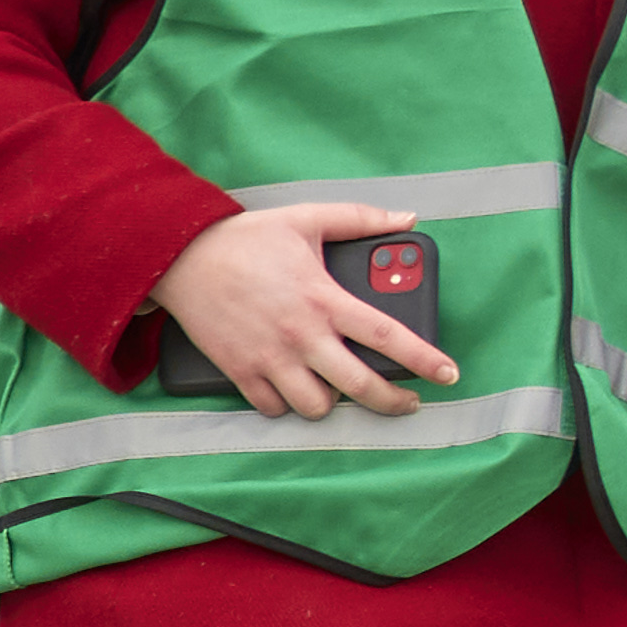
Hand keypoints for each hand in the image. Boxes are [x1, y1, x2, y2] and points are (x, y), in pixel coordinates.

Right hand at [149, 202, 462, 420]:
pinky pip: (272, 408)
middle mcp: (301, 334)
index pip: (387, 334)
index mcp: (323, 298)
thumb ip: (360, 218)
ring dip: (332, 404)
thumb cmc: (245, 238)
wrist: (178, 256)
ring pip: (316, 407)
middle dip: (392, 402)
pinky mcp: (239, 370)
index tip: (448, 373)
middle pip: (359, 386)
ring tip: (337, 390)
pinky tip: (292, 390)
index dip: (424, 358)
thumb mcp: (306, 217)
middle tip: (406, 402)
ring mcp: (269, 357)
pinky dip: (286, 405)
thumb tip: (407, 219)